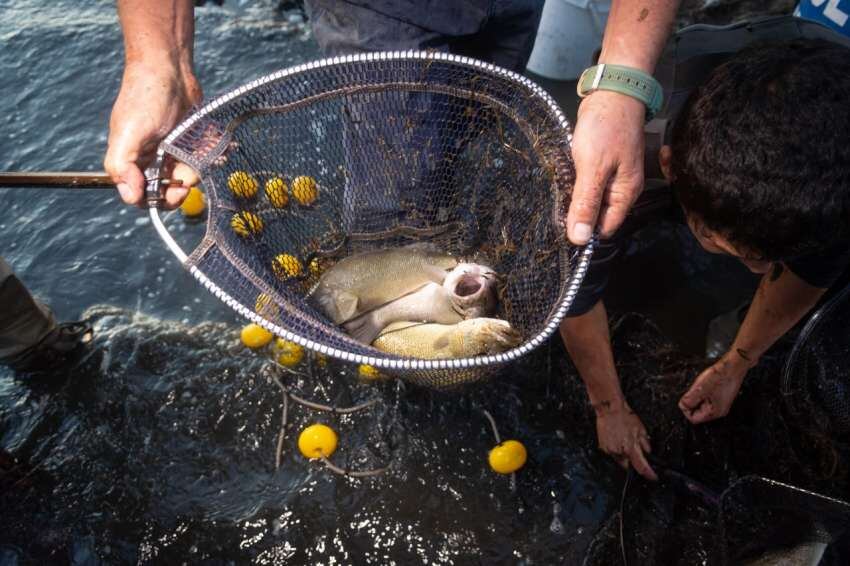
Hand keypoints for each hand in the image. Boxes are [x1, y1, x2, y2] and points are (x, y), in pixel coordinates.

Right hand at [104, 63, 202, 207]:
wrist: (168, 67)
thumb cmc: (145, 97)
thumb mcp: (128, 133)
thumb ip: (123, 166)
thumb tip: (130, 196)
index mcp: (131, 161)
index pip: (143, 197)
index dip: (160, 200)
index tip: (177, 190)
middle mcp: (150, 158)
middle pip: (169, 190)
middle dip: (184, 184)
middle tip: (194, 177)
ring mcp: (170, 149)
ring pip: (189, 173)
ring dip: (201, 167)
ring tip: (208, 152)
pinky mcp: (189, 139)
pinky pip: (202, 157)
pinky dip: (211, 154)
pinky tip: (218, 146)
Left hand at [567, 91, 645, 243]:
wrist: (612, 92)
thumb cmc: (606, 128)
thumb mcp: (593, 168)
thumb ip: (586, 203)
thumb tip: (580, 238)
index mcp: (625, 194)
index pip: (605, 228)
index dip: (585, 231)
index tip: (562, 230)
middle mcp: (621, 189)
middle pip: (598, 216)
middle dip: (579, 216)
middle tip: (554, 211)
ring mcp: (612, 176)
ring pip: (591, 200)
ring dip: (575, 200)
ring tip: (556, 197)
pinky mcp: (601, 165)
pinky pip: (587, 185)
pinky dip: (575, 185)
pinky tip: (562, 181)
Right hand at [594, 399, 656, 480]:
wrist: (610, 409)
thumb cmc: (625, 416)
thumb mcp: (641, 429)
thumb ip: (645, 444)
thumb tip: (648, 453)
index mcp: (631, 448)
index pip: (642, 467)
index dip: (649, 474)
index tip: (653, 477)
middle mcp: (619, 452)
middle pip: (629, 466)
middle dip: (632, 462)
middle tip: (633, 450)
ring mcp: (610, 451)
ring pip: (620, 460)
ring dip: (624, 455)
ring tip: (624, 441)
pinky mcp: (603, 448)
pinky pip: (612, 454)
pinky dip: (616, 450)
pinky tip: (617, 439)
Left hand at [679, 351, 750, 423]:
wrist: (733, 365)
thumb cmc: (721, 376)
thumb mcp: (700, 388)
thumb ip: (689, 400)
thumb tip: (682, 406)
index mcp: (714, 412)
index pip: (693, 418)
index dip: (686, 409)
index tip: (686, 398)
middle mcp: (719, 411)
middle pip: (697, 412)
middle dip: (692, 401)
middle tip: (696, 390)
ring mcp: (721, 404)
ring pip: (701, 404)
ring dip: (697, 396)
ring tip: (702, 386)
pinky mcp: (721, 397)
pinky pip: (706, 398)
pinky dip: (703, 392)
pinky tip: (706, 385)